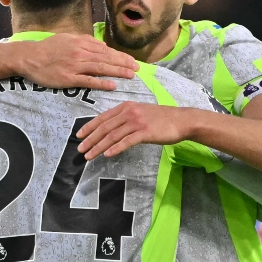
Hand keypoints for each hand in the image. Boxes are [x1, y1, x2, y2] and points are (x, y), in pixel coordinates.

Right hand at [14, 34, 137, 91]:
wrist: (29, 57)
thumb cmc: (48, 48)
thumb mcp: (67, 38)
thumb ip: (85, 41)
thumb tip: (102, 46)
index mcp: (81, 43)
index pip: (106, 50)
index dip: (120, 56)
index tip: (132, 61)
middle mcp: (80, 53)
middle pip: (107, 58)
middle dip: (124, 64)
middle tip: (138, 69)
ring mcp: (75, 66)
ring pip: (101, 68)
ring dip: (118, 72)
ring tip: (131, 76)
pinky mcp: (69, 78)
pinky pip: (88, 81)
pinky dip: (101, 83)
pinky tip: (112, 85)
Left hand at [77, 102, 192, 158]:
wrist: (181, 120)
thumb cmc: (162, 118)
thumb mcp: (141, 112)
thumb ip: (126, 118)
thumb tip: (112, 128)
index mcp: (126, 106)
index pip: (103, 117)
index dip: (89, 127)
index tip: (79, 136)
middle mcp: (129, 112)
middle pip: (104, 127)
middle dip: (90, 139)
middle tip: (80, 149)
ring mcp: (137, 122)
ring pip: (112, 136)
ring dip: (99, 146)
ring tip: (89, 155)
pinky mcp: (145, 132)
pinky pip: (126, 141)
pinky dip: (115, 148)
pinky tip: (107, 154)